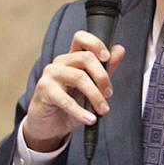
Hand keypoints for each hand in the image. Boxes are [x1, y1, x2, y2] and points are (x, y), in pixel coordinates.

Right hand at [23, 31, 125, 151]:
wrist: (50, 126)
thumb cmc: (68, 106)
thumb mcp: (91, 89)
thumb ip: (104, 70)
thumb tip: (119, 50)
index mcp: (72, 59)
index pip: (81, 38)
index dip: (96, 44)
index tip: (107, 57)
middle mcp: (60, 63)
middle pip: (85, 57)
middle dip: (102, 77)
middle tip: (108, 94)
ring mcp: (50, 74)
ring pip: (78, 77)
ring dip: (95, 95)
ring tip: (102, 109)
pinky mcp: (44, 90)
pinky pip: (65, 99)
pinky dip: (80, 111)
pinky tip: (89, 119)